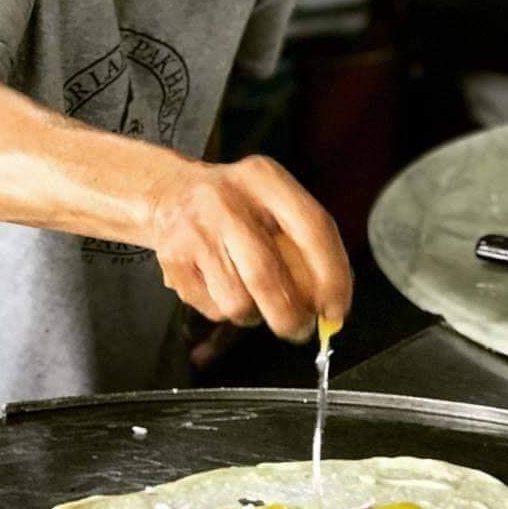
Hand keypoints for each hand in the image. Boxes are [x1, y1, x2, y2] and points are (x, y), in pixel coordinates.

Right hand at [147, 155, 351, 342]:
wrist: (170, 193)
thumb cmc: (237, 206)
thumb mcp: (273, 201)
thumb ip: (306, 244)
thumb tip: (332, 305)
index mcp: (264, 179)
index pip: (312, 228)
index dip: (332, 276)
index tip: (337, 309)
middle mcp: (226, 201)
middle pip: (267, 276)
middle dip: (290, 315)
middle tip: (300, 329)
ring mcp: (194, 231)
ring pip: (238, 302)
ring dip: (254, 315)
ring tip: (254, 300)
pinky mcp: (172, 259)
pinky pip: (212, 309)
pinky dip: (226, 311)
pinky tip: (223, 287)